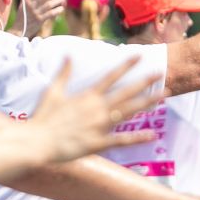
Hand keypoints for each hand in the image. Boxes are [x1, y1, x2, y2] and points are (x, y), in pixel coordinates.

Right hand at [17, 0, 65, 38]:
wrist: (18, 31)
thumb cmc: (21, 19)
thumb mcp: (21, 7)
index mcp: (28, 2)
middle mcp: (32, 7)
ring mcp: (36, 13)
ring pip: (48, 5)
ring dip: (57, 0)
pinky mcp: (39, 21)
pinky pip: (49, 14)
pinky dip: (56, 11)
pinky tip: (62, 8)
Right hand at [28, 61, 163, 162]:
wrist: (36, 142)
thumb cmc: (42, 117)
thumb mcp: (52, 92)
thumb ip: (63, 73)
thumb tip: (69, 55)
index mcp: (87, 96)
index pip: (111, 77)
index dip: (126, 65)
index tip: (139, 55)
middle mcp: (96, 108)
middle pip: (125, 92)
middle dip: (144, 82)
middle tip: (160, 72)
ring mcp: (98, 126)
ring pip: (128, 112)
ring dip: (147, 103)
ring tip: (163, 95)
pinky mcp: (97, 143)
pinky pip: (121, 140)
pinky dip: (137, 138)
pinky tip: (152, 135)